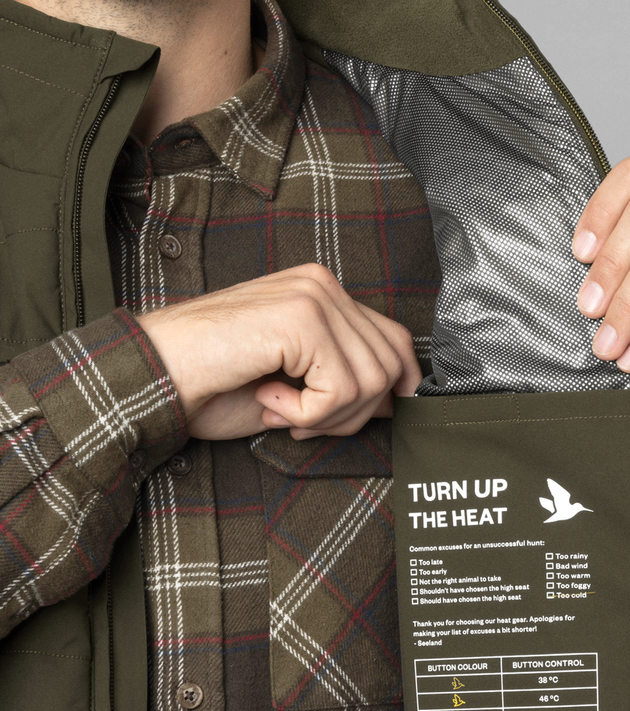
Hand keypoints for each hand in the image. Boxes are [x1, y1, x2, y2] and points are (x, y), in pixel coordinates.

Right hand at [138, 263, 420, 439]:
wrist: (153, 378)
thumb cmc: (215, 384)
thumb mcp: (297, 383)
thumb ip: (344, 379)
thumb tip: (395, 401)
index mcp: (323, 294)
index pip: (395, 341)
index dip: (393, 389)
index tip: (355, 419)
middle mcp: (322, 286)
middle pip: (390, 366)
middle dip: (352, 414)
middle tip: (301, 423)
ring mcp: (312, 297)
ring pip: (371, 383)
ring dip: (326, 417)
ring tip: (280, 409)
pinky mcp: (300, 319)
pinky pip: (340, 389)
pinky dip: (307, 415)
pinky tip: (269, 400)